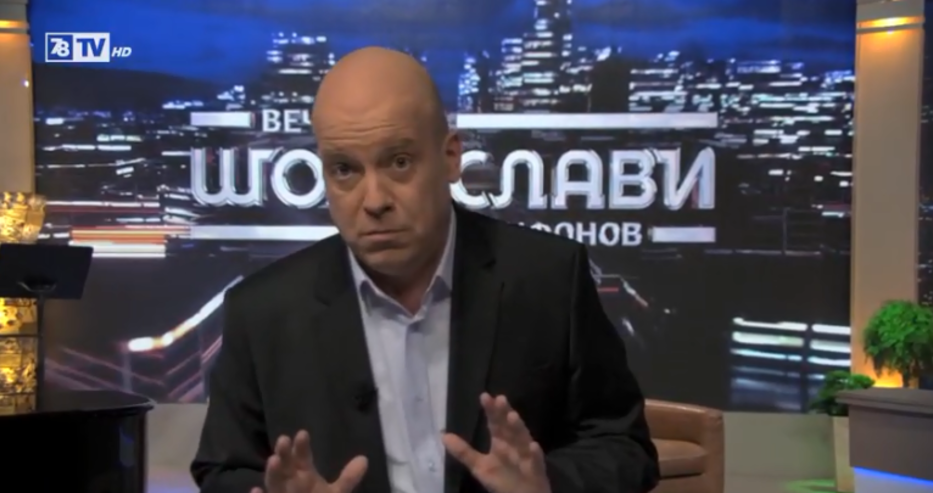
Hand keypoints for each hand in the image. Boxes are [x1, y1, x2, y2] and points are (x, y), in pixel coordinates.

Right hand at [250, 430, 367, 492]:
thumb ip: (348, 478)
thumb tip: (364, 459)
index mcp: (303, 474)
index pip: (302, 456)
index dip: (302, 446)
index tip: (303, 433)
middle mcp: (289, 482)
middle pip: (285, 466)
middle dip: (283, 454)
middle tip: (283, 439)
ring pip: (273, 484)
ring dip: (272, 473)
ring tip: (273, 460)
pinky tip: (255, 491)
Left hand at [442, 393, 550, 492]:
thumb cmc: (504, 480)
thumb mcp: (480, 467)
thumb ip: (463, 452)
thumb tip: (443, 435)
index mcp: (501, 442)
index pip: (495, 423)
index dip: (490, 411)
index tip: (484, 396)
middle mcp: (514, 445)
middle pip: (509, 427)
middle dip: (505, 414)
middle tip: (500, 399)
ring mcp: (526, 457)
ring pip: (523, 440)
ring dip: (519, 429)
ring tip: (512, 416)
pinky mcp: (536, 471)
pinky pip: (536, 462)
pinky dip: (535, 454)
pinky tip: (533, 445)